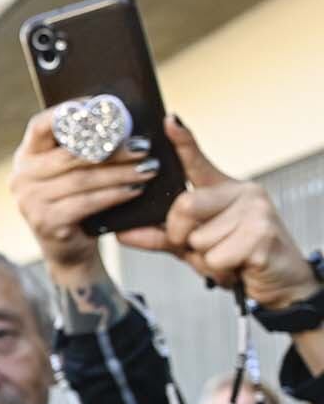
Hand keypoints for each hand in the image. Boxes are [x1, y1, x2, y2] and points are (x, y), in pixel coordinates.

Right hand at [9, 106, 158, 285]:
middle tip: (143, 145)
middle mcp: (21, 177)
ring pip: (82, 179)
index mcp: (26, 156)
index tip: (103, 107)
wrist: (69, 249)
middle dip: (112, 148)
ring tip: (149, 167)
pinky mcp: (45, 222)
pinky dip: (115, 194)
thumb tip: (121, 119)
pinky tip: (135, 189)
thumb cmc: (77, 200)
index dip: (71, 113)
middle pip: (71, 154)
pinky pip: (86, 202)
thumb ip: (82, 148)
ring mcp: (29, 202)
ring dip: (121, 172)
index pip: (40, 125)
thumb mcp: (72, 172)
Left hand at [116, 116, 319, 310]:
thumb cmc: (236, 259)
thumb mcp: (192, 247)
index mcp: (224, 189)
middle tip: (200, 249)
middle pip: (184, 206)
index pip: (197, 162)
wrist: (281, 282)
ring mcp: (256, 210)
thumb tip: (122, 232)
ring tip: (228, 258)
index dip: (182, 143)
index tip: (168, 121)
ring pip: (199, 238)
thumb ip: (160, 236)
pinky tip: (240, 266)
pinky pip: (216, 256)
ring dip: (205, 259)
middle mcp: (242, 192)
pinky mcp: (263, 234)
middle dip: (181, 237)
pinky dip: (220, 270)